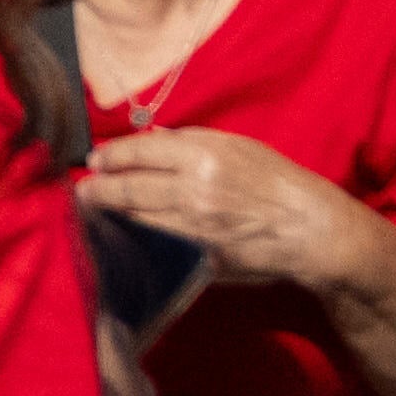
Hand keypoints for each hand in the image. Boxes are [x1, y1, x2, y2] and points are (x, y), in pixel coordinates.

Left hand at [79, 120, 387, 294]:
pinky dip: (140, 237)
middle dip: (100, 189)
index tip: (95, 160)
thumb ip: (192, 142)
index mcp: (203, 156)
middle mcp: (194, 191)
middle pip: (130, 188)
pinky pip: (162, 244)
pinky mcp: (202, 256)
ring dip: (113, 213)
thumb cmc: (277, 182)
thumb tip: (153, 139)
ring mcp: (197, 227)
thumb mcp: (238, 146)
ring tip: (95, 209)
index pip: (139, 152)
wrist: (311, 229)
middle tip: (84, 189)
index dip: (111, 156)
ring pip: (140, 218)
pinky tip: (127, 232)